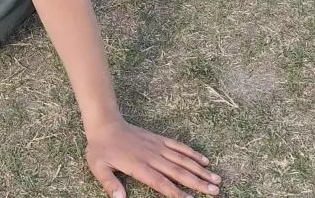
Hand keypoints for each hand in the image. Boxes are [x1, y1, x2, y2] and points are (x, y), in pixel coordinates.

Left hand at [86, 118, 219, 197]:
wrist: (104, 123)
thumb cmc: (100, 149)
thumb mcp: (98, 167)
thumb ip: (110, 184)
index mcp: (139, 166)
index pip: (162, 183)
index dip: (177, 193)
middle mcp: (152, 156)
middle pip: (178, 172)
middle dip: (198, 183)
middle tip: (215, 191)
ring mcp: (156, 146)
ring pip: (182, 159)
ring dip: (200, 170)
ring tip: (216, 179)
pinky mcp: (158, 139)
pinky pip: (178, 146)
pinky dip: (191, 153)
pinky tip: (204, 160)